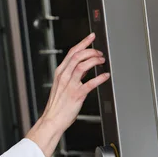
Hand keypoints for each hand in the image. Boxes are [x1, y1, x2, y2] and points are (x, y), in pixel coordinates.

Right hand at [26, 33, 109, 156]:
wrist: (52, 119)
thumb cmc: (57, 105)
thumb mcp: (61, 85)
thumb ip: (71, 75)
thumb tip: (83, 66)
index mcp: (60, 73)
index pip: (72, 52)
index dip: (83, 43)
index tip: (91, 37)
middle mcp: (64, 76)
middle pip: (77, 56)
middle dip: (91, 51)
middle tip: (100, 52)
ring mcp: (70, 85)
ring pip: (82, 65)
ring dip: (94, 61)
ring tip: (102, 61)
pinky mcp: (76, 94)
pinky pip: (90, 83)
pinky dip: (99, 78)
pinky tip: (105, 76)